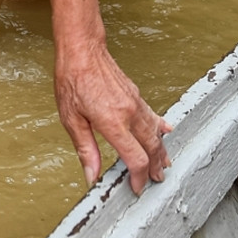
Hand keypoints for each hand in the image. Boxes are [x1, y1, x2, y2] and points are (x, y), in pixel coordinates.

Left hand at [54, 41, 171, 193]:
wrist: (82, 50)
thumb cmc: (73, 80)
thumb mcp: (71, 120)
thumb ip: (86, 150)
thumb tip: (91, 175)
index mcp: (113, 123)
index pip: (136, 158)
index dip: (139, 177)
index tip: (136, 187)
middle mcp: (129, 113)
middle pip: (151, 147)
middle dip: (155, 166)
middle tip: (156, 179)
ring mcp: (135, 102)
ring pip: (155, 132)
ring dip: (161, 149)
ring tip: (164, 163)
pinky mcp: (135, 95)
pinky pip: (152, 115)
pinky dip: (160, 128)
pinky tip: (166, 131)